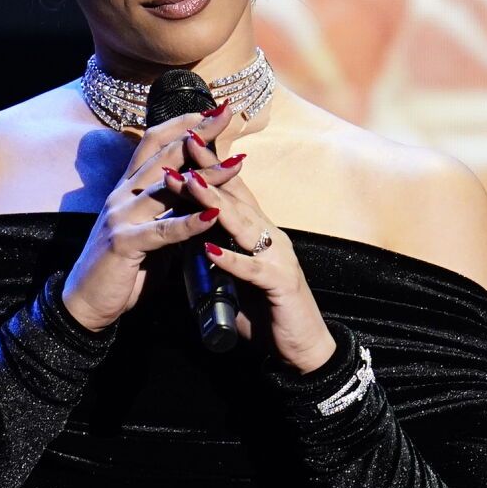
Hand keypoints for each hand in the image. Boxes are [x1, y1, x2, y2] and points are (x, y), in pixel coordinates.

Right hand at [59, 103, 239, 331]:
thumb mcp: (150, 232)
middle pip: (164, 154)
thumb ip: (170, 211)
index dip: (184, 123)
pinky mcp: (124, 243)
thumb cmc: (122, 268)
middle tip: (227, 114)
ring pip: (168, 188)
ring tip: (237, 164)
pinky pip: (163, 230)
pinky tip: (213, 214)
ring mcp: (121, 216)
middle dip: (198, 132)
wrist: (85, 303)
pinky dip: (190, 222)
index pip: (155, 143)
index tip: (215, 111)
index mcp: (129, 188)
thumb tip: (203, 196)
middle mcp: (123, 194)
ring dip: (206, 176)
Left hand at [171, 131, 338, 374]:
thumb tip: (189, 236)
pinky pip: (253, 269)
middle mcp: (270, 236)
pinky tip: (210, 249)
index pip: (232, 191)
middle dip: (207, 171)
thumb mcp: (235, 275)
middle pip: (235, 198)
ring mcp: (278, 258)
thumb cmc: (266, 310)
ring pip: (243, 225)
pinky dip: (231, 259)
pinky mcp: (281, 284)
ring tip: (189, 183)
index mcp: (258, 232)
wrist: (301, 347)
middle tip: (184, 144)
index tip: (184, 140)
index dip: (209, 166)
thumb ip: (216, 254)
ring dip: (214, 203)